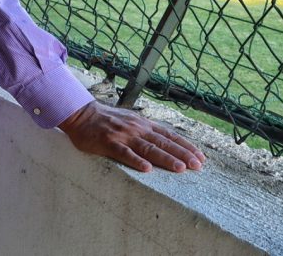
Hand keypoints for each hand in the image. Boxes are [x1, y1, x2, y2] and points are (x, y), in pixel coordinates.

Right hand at [58, 101, 205, 172]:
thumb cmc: (107, 120)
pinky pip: (124, 153)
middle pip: (164, 143)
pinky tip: (147, 169)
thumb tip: (164, 140)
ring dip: (165, 158)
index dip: (186, 146)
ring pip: (148, 148)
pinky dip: (136, 160)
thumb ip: (145, 130)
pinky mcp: (109, 143)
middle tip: (198, 166)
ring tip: (180, 168)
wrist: (82, 114)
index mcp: (143, 124)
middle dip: (182, 154)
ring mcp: (123, 136)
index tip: (200, 157)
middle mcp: (137, 128)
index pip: (169, 135)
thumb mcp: (130, 120)